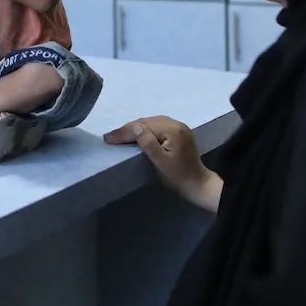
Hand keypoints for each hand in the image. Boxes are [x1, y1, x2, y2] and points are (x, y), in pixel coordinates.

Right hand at [104, 115, 218, 209]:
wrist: (198, 184)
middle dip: (127, 129)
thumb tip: (135, 127)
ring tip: (120, 135)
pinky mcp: (179, 132)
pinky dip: (145, 128)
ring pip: (151, 122)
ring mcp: (178, 126)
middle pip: (146, 121)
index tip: (108, 138)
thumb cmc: (178, 176)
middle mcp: (176, 123)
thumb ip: (148, 143)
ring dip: (135, 127)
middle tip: (110, 137)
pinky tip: (137, 133)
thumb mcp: (160, 162)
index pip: (143, 127)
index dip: (124, 132)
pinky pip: (157, 125)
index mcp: (172, 130)